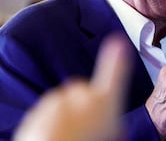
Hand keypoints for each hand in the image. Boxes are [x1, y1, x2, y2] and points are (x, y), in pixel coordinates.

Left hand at [13, 33, 130, 140]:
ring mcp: (59, 100)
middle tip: (86, 128)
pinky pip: (48, 113)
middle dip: (84, 107)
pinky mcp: (39, 109)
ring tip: (69, 137)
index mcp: (103, 100)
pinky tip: (56, 137)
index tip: (119, 41)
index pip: (115, 73)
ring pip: (65, 105)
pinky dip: (52, 122)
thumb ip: (112, 124)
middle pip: (84, 94)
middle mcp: (81, 94)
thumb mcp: (108, 133)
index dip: (117, 58)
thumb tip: (118, 128)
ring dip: (67, 117)